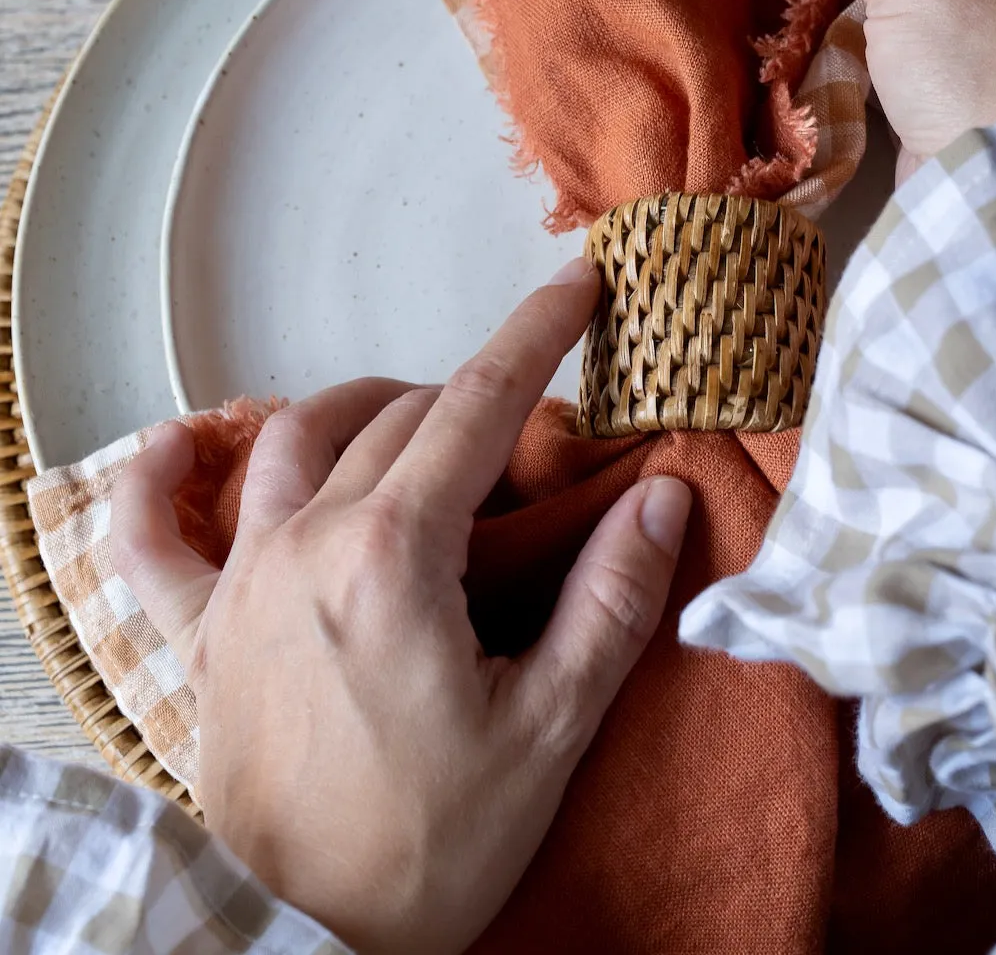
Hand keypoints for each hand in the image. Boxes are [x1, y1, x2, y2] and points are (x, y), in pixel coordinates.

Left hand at [110, 257, 691, 954]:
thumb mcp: (549, 729)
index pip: (477, 406)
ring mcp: (242, 582)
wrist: (305, 941)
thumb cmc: (429, 847)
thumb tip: (660, 497)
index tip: (576, 289)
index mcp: (393, 557)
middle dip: (474, 400)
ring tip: (416, 415)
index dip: (536, 336)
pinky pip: (152, 537)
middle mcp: (304, 543)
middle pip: (400, 422)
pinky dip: (157, 484)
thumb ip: (610, 599)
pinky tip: (170, 447)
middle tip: (532, 432)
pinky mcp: (202, 632)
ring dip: (364, 409)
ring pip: (295, 442)